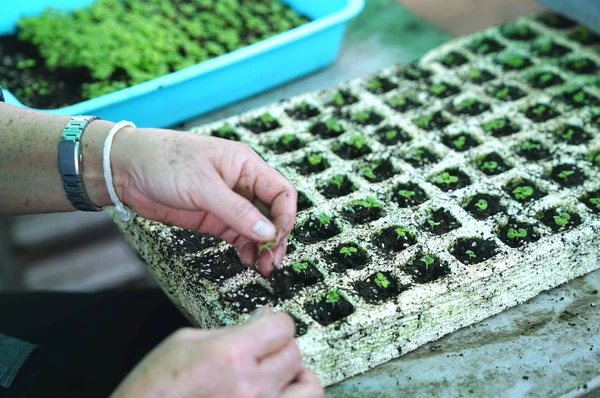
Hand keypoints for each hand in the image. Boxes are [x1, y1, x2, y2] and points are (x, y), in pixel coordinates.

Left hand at [110, 128, 296, 274]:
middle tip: (272, 261)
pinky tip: (247, 260)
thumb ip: (237, 211)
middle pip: (273, 213)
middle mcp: (242, 184)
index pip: (281, 192)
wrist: (126, 169)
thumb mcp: (203, 186)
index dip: (285, 216)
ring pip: (257, 228)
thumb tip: (268, 232)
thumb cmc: (164, 162)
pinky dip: (246, 249)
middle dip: (276, 237)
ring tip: (263, 267)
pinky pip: (239, 235)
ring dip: (263, 247)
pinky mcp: (214, 218)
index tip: (277, 238)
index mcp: (246, 165)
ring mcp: (228, 203)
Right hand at [111, 309, 323, 397]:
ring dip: (298, 377)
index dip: (276, 321)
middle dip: (281, 346)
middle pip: (294, 353)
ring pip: (309, 388)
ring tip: (282, 376)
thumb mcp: (184, 343)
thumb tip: (261, 321)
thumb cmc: (153, 389)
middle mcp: (251, 386)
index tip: (269, 324)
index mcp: (229, 354)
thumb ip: (229, 331)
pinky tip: (276, 393)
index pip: (282, 326)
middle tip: (266, 349)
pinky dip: (292, 397)